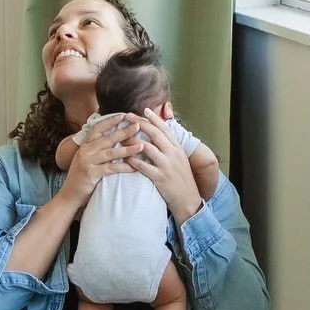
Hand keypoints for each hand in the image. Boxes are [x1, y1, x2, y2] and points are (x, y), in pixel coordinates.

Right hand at [57, 112, 142, 213]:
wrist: (69, 195)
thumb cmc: (80, 178)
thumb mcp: (85, 160)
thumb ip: (95, 150)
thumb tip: (111, 141)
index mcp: (85, 146)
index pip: (97, 129)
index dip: (110, 121)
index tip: (123, 115)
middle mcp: (86, 151)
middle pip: (107, 138)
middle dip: (124, 131)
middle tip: (138, 126)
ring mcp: (88, 162)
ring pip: (111, 152)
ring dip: (127, 149)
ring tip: (141, 146)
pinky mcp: (92, 173)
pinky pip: (111, 168)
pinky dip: (124, 167)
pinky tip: (134, 167)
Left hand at [129, 110, 203, 226]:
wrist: (188, 200)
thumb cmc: (181, 179)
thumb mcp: (180, 160)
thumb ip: (170, 148)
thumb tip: (158, 136)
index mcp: (177, 148)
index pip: (165, 129)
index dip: (154, 118)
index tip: (144, 110)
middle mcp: (173, 154)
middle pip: (155, 134)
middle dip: (140, 123)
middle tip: (127, 117)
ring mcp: (167, 165)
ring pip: (147, 148)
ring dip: (132, 141)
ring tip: (121, 137)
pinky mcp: (161, 178)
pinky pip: (144, 166)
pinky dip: (133, 161)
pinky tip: (124, 158)